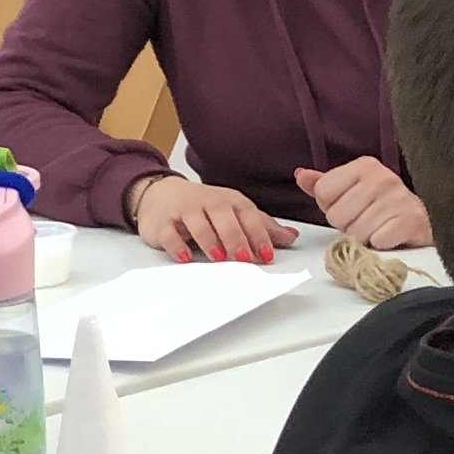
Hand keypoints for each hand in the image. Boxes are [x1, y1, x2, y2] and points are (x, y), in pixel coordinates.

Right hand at [127, 173, 298, 263]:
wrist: (161, 194)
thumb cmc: (203, 206)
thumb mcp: (235, 212)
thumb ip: (262, 226)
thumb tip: (292, 237)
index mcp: (230, 200)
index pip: (247, 215)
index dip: (258, 234)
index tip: (266, 254)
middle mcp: (208, 202)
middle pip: (224, 218)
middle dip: (235, 238)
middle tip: (243, 259)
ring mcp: (184, 211)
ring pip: (198, 223)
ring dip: (209, 240)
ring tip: (218, 258)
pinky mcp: (163, 223)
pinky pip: (170, 233)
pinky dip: (177, 245)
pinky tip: (185, 257)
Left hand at [294, 158, 430, 249]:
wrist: (425, 219)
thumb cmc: (383, 206)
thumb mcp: (351, 190)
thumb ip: (324, 184)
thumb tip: (300, 174)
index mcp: (364, 165)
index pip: (323, 192)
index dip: (332, 207)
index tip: (350, 207)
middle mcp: (382, 177)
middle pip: (337, 216)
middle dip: (348, 225)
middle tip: (366, 221)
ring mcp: (398, 198)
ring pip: (356, 233)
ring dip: (364, 238)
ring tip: (378, 229)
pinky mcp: (410, 221)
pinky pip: (377, 242)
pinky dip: (381, 245)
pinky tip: (390, 236)